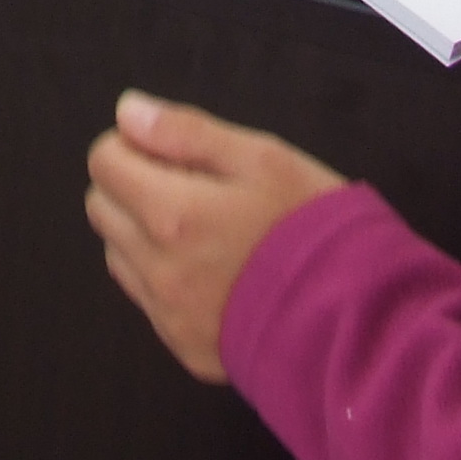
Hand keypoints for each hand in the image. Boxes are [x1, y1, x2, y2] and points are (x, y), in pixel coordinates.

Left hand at [83, 89, 346, 382]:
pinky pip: (146, 299)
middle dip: (131, 184)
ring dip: (140, 231)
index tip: (169, 149)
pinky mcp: (184, 347)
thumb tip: (127, 112)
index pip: (104, 162)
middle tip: (190, 183)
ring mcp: (168, 314)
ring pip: (118, 253)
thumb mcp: (263, 158)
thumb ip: (186, 131)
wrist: (358, 321)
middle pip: (102, 207)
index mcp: (172, 214)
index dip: (132, 144)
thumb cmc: (315, 227)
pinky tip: (211, 270)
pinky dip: (161, 275)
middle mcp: (157, 268)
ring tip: (202, 228)